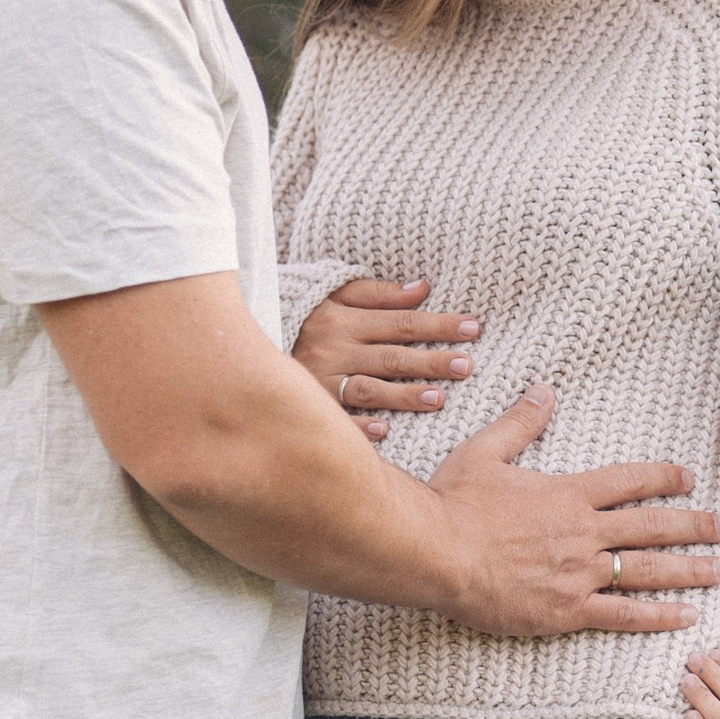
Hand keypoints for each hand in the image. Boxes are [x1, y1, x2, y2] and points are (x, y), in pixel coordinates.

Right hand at [294, 278, 480, 442]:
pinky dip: (358, 425)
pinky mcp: (307, 406)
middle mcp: (333, 348)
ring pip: (368, 388)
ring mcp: (319, 380)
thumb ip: (378, 294)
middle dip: (431, 361)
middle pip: (391, 356)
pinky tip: (385, 430)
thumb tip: (422, 288)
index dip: (438, 325)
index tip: (473, 328)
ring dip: (404, 395)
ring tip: (438, 398)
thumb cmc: (303, 316)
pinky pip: (336, 418)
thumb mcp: (335, 294)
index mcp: (343, 318)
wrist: (246, 343)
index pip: (401, 322)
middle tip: (466, 366)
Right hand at [426, 390, 719, 638]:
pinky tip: (687, 614)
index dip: (663, 477)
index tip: (688, 478)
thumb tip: (543, 391)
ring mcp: (579, 572)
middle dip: (693, 525)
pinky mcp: (567, 610)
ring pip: (648, 569)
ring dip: (689, 569)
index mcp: (567, 494)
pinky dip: (658, 615)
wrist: (434, 553)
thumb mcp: (483, 452)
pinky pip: (623, 614)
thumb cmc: (450, 504)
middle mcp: (583, 532)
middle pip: (652, 526)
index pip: (629, 482)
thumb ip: (519, 423)